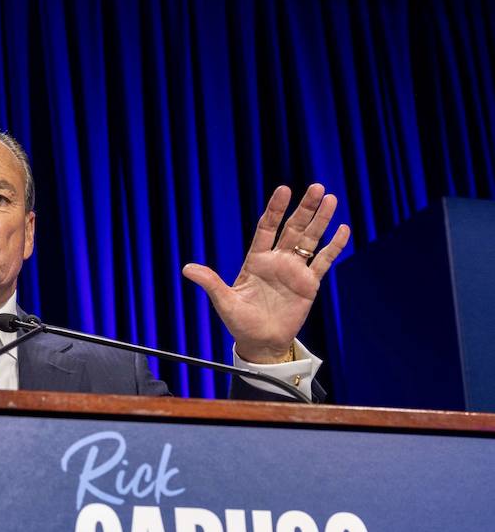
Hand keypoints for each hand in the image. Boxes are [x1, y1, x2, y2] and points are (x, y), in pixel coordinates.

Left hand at [182, 183, 349, 362]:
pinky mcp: (309, 284)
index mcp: (256, 261)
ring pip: (310, 240)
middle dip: (304, 209)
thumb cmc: (240, 323)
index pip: (266, 228)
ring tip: (330, 199)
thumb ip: (211, 283)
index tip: (283, 190)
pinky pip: (324, 261)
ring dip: (320, 221)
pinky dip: (334, 246)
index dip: (275, 210)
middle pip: (293, 229)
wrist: (261, 343)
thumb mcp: (224, 302)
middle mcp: (277, 261)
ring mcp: (294, 271)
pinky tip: (343, 229)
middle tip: (316, 188)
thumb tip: (187, 269)